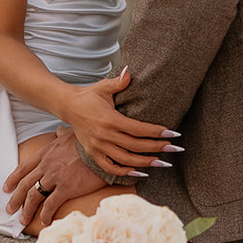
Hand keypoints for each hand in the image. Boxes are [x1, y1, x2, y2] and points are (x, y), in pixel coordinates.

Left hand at [4, 127, 110, 226]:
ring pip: (34, 196)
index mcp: (46, 153)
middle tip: (10, 209)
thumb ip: (62, 134)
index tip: (7, 187)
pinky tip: (44, 221)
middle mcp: (46, 165)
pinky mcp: (66, 188)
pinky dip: (45, 214)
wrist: (103, 148)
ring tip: (23, 220)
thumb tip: (59, 130)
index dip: (13, 178)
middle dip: (15, 198)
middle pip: (25, 184)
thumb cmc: (89, 141)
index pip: (24, 167)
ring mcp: (55, 177)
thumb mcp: (72, 134)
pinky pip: (50, 204)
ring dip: (27, 209)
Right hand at [61, 67, 178, 177]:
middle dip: (157, 147)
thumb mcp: (103, 87)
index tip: (172, 134)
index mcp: (109, 119)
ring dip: (145, 163)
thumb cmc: (89, 96)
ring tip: (162, 163)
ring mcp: (97, 146)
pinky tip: (140, 172)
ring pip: (125, 159)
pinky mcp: (92, 153)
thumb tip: (129, 71)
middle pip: (135, 146)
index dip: (156, 133)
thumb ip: (119, 82)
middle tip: (175, 148)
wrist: (68, 106)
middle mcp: (104, 135)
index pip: (137, 129)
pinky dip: (125, 172)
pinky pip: (110, 167)